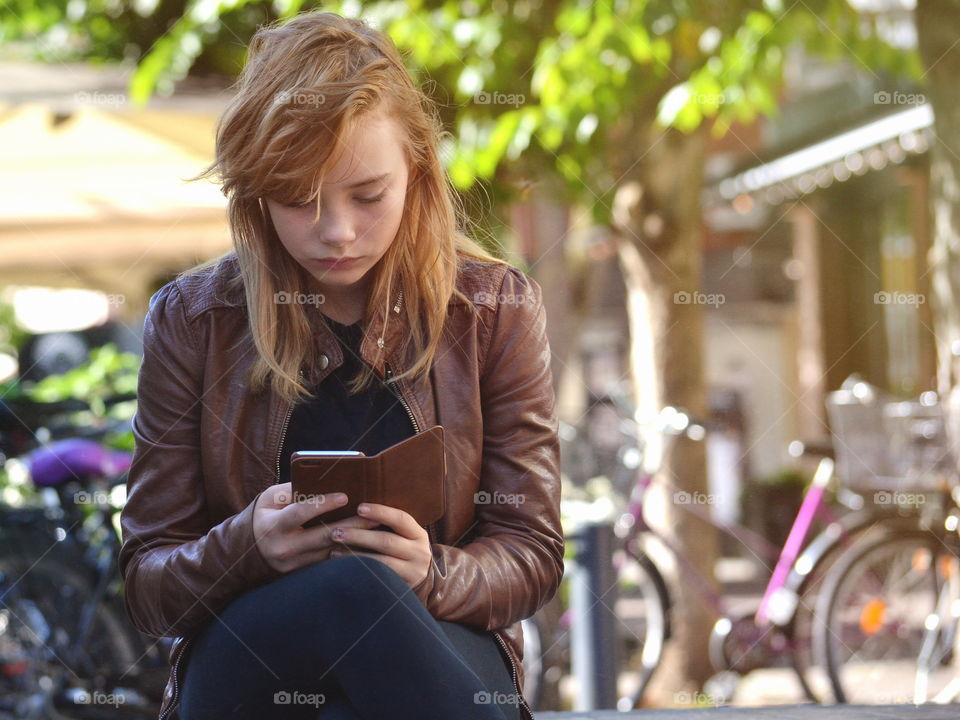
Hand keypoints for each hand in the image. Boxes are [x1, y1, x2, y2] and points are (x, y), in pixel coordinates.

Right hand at [252, 483, 380, 573]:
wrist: (249, 549)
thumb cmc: (264, 515)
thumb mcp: (270, 499)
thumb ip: (292, 490)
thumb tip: (321, 481)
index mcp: (273, 526)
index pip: (299, 514)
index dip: (322, 504)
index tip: (344, 496)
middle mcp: (284, 548)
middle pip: (323, 536)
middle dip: (351, 525)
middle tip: (375, 515)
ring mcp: (294, 565)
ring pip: (330, 552)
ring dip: (356, 541)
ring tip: (377, 529)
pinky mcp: (303, 573)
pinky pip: (329, 562)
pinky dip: (349, 551)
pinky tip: (367, 543)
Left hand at [328, 503, 431, 589]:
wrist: (420, 581)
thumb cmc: (403, 551)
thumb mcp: (404, 536)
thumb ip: (388, 525)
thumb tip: (358, 510)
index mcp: (418, 534)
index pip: (400, 519)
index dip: (380, 512)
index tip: (359, 508)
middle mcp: (420, 553)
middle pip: (387, 541)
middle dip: (359, 536)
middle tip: (336, 533)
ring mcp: (413, 573)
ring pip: (381, 562)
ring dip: (355, 556)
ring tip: (334, 552)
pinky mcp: (402, 588)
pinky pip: (378, 580)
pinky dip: (360, 572)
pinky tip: (344, 569)